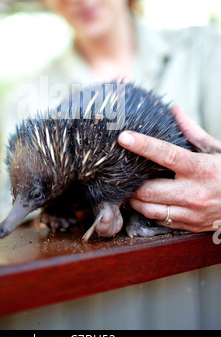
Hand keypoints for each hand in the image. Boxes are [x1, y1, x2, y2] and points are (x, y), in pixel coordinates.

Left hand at [118, 106, 220, 232]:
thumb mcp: (216, 150)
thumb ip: (192, 132)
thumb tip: (175, 110)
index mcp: (201, 168)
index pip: (166, 155)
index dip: (143, 145)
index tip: (124, 137)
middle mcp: (194, 193)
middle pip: (148, 190)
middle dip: (131, 182)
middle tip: (125, 172)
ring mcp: (192, 212)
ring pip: (149, 209)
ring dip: (135, 199)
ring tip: (132, 188)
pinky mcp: (190, 226)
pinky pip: (159, 221)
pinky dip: (149, 211)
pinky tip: (149, 201)